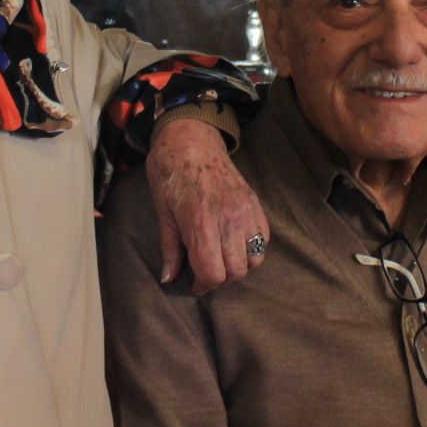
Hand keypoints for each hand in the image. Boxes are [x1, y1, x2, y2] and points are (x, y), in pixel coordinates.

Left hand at [146, 115, 268, 295]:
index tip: (195, 285)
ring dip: (239, 266)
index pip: (213, 273)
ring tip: (222, 259)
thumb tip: (169, 278)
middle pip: (236, 271)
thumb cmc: (170, 174)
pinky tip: (235, 244)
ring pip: (255, 259)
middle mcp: (229, 219)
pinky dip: (253, 249)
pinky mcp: (255, 203)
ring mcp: (246, 211)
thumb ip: (170, 248)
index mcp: (201, 223)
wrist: (191, 140)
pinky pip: (264, 239)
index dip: (203, 286)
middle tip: (206, 272)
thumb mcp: (162, 212)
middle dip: (220, 279)